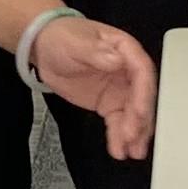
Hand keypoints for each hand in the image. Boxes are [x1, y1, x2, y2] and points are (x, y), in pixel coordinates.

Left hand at [32, 18, 156, 161]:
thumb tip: (117, 60)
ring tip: (132, 152)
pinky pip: (118, 122)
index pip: (142, 72)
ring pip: (133, 114)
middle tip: (132, 137)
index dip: (143, 93)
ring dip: (135, 133)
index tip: (138, 112)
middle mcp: (127, 71)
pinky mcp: (109, 103)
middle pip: (141, 97)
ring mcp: (120, 89)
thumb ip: (96, 51)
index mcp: (125, 50)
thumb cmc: (62, 36)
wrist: (44, 47)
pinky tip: (119, 150)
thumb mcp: (76, 42)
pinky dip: (119, 136)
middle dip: (140, 119)